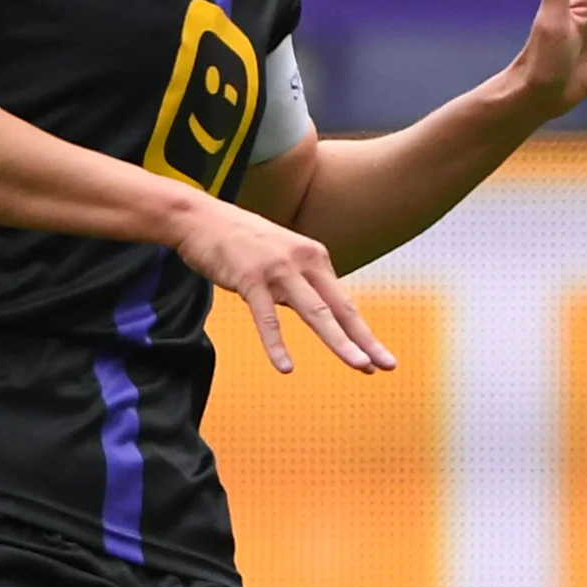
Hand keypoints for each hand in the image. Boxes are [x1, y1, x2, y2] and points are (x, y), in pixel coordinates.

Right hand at [171, 191, 395, 374]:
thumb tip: (319, 313)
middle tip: (385, 365)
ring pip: (315, 312)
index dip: (363, 333)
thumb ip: (301, 284)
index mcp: (315, 258)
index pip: (344, 303)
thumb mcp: (282, 258)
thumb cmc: (242, 241)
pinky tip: (285, 367)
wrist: (202, 218)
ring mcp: (278, 269)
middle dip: (364, 340)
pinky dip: (276, 344)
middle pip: (339, 308)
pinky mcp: (250, 278)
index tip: (381, 359)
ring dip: (339, 341)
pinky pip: (266, 318)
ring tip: (358, 365)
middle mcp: (303, 262)